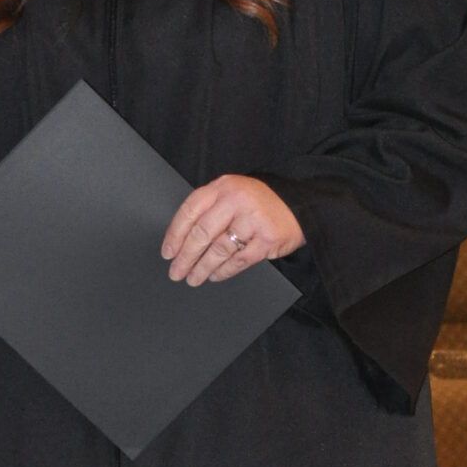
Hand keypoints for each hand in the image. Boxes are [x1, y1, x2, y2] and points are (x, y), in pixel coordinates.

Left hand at [162, 175, 304, 287]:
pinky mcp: (266, 239)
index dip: (175, 234)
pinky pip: (238, 260)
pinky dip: (223, 271)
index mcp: (223, 187)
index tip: (167, 252)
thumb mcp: (232, 194)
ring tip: (193, 278)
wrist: (299, 206)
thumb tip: (181, 240)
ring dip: (202, 267)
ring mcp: (253, 220)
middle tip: (176, 271)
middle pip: (202, 233)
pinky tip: (214, 276)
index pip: (190, 211)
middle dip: (185, 256)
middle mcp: (236, 201)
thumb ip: (210, 209)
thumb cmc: (260, 203)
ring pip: (219, 249)